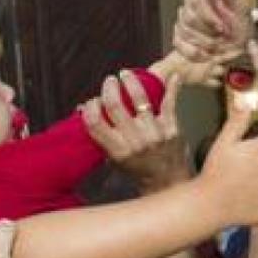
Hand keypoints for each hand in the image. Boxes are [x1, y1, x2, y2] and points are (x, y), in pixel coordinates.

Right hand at [82, 71, 189, 192]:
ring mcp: (154, 133)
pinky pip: (170, 103)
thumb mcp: (114, 158)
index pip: (95, 122)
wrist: (168, 182)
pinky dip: (172, 88)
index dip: (91, 107)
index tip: (92, 101)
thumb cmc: (138, 170)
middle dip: (109, 88)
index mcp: (117, 150)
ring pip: (140, 100)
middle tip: (109, 81)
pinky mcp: (172, 128)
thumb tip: (84, 109)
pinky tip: (173, 76)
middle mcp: (135, 141)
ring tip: (125, 74)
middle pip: (115, 106)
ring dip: (131, 82)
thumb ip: (101, 135)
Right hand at [172, 0, 250, 64]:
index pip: (196, 1)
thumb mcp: (240, 6)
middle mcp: (190, 2)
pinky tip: (208, 54)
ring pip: (184, 31)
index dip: (209, 17)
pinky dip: (195, 52)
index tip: (223, 28)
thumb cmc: (242, 23)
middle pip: (189, 17)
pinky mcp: (179, 35)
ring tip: (220, 45)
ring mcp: (183, 19)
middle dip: (209, 32)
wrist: (243, 45)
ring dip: (205, 43)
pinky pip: (179, 44)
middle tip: (224, 38)